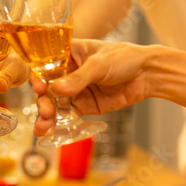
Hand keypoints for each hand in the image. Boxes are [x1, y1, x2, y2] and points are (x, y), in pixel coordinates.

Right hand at [33, 39, 148, 136]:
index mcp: (67, 54)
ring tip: (43, 127)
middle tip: (46, 110)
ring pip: (54, 103)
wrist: (148, 74)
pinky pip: (67, 115)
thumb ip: (78, 78)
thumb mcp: (99, 64)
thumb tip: (56, 90)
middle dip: (43, 100)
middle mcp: (67, 72)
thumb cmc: (123, 57)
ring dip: (46, 115)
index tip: (38, 86)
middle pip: (47, 87)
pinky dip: (57, 124)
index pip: (45, 64)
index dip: (38, 75)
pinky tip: (48, 131)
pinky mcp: (84, 106)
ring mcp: (75, 90)